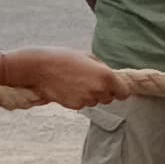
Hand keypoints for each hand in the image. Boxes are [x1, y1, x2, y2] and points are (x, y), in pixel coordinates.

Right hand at [5, 50, 124, 110]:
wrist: (40, 68)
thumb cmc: (64, 59)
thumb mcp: (89, 57)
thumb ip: (103, 69)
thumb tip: (113, 78)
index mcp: (106, 76)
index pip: (124, 93)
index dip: (120, 90)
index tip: (115, 88)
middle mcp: (99, 90)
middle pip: (110, 98)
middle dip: (104, 92)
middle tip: (90, 81)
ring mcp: (87, 99)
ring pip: (96, 102)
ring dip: (91, 95)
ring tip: (76, 82)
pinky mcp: (76, 106)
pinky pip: (83, 104)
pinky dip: (79, 98)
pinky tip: (69, 88)